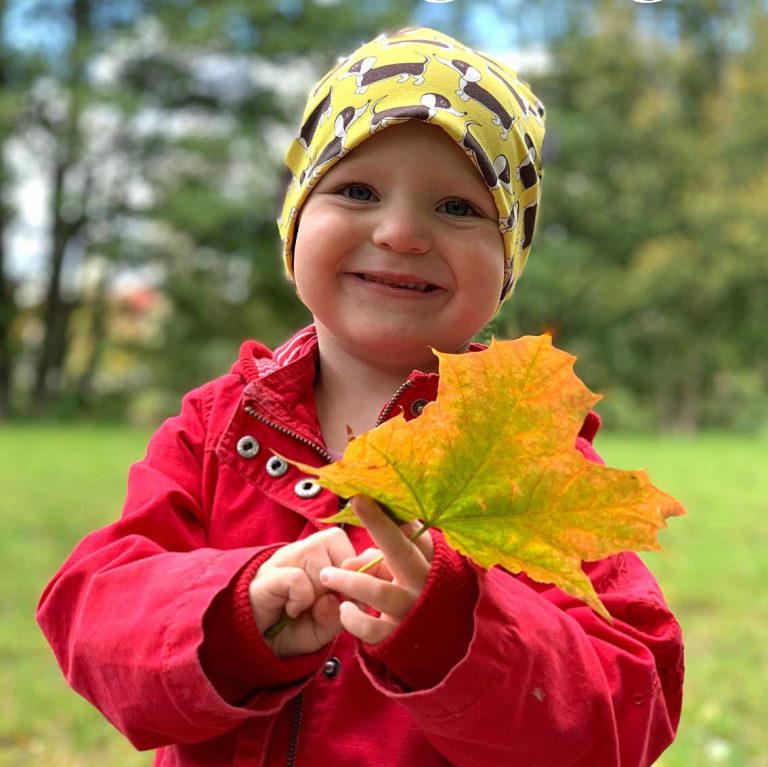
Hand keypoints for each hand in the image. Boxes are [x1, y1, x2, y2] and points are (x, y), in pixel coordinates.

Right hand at [250, 527, 354, 657]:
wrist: (255, 645)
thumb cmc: (293, 629)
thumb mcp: (325, 627)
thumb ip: (340, 613)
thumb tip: (341, 596)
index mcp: (320, 556)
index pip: (346, 541)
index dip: (353, 567)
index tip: (344, 594)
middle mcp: (302, 551)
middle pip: (335, 541)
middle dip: (338, 577)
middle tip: (322, 600)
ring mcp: (283, 560)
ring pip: (317, 556)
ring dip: (318, 589)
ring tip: (304, 606)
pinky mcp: (268, 576)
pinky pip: (298, 579)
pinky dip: (300, 599)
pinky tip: (291, 610)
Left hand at [319, 495, 433, 644]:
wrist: (440, 646)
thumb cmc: (416, 597)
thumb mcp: (407, 573)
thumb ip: (384, 556)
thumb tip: (352, 555)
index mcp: (428, 564)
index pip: (416, 533)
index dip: (399, 513)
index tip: (381, 492)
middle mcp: (424, 584)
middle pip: (402, 551)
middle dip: (380, 525)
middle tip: (358, 501)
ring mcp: (412, 611)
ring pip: (379, 592)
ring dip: (349, 581)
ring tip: (327, 575)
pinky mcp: (399, 638)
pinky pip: (371, 628)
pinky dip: (353, 619)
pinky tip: (344, 609)